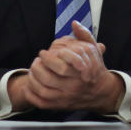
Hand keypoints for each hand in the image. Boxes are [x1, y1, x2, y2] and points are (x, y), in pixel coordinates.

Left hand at [9, 21, 124, 113]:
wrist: (101, 92)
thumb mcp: (93, 50)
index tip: (43, 52)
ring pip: (43, 90)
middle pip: (49, 79)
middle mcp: (74, 87)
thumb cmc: (95, 69)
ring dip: (33, 79)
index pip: (62, 67)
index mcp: (81, 74)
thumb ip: (84, 35)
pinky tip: (29, 85)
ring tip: (32, 70)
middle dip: (38, 67)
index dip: (48, 58)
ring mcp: (66, 98)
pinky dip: (32, 94)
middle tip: (36, 61)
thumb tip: (74, 23)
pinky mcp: (60, 106)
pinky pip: (41, 102)